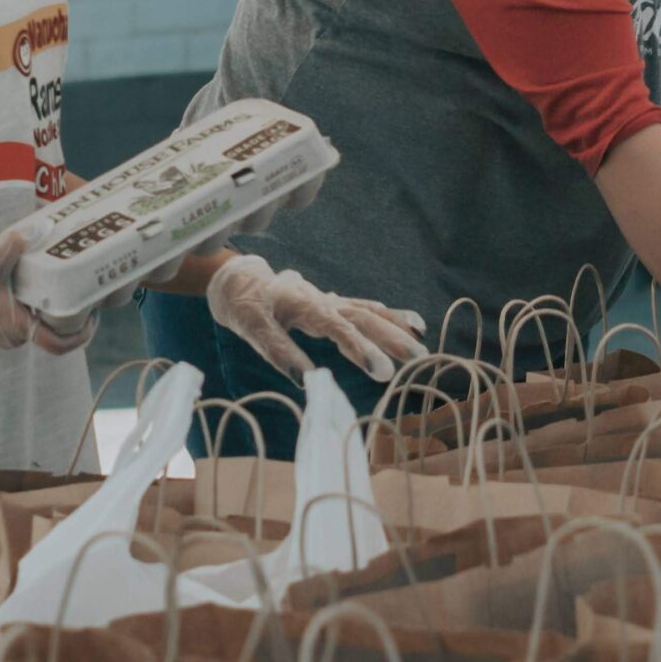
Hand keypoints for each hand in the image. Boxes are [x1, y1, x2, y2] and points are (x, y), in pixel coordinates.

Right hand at [0, 229, 89, 356]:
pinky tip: (42, 287)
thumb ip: (14, 243)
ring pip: (39, 328)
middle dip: (73, 318)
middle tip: (87, 293)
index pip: (59, 343)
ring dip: (54, 313)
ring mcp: (3, 334)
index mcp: (16, 326)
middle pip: (54, 335)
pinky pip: (25, 323)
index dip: (82, 334)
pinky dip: (37, 310)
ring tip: (68, 287)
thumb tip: (41, 226)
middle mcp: (12, 337)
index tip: (94, 315)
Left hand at [206, 254, 429, 383]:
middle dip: (392, 338)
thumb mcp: (252, 329)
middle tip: (419, 359)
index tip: (383, 373)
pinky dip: (386, 314)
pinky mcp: (330, 303)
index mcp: (305, 305)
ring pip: (368, 311)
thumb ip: (279, 352)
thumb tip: (305, 381)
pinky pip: (363, 307)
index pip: (340, 328)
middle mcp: (323, 300)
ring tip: (422, 339)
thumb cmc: (244, 305)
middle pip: (363, 318)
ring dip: (395, 325)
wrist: (238, 280)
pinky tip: (406, 322)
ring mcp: (329, 300)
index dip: (362, 349)